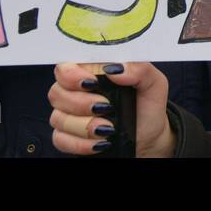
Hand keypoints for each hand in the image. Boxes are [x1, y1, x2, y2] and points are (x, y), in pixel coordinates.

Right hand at [48, 62, 174, 157]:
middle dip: (80, 103)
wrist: (150, 137)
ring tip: (109, 129)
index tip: (92, 82)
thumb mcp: (153, 83)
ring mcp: (69, 115)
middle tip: (106, 107)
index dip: (72, 74)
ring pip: (57, 118)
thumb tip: (115, 68)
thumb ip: (140, 69)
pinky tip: (100, 143)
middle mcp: (76, 92)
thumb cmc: (147, 107)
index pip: (66, 67)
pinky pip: (60, 140)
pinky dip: (80, 144)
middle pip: (56, 92)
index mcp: (92, 73)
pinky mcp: (68, 137)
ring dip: (84, 125)